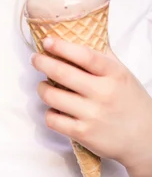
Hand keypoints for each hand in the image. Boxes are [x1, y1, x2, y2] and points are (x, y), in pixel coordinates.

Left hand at [30, 36, 151, 172]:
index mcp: (114, 74)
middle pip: (62, 73)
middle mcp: (103, 93)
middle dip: (42, 62)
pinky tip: (54, 108)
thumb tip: (76, 37)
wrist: (145, 139)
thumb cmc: (130, 101)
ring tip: (44, 85)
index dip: (62, 47)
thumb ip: (101, 57)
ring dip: (42, 88)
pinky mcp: (84, 134)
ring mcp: (93, 115)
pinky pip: (53, 119)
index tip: (47, 41)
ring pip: (52, 96)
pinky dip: (49, 112)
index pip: (84, 55)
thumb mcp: (122, 74)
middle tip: (35, 59)